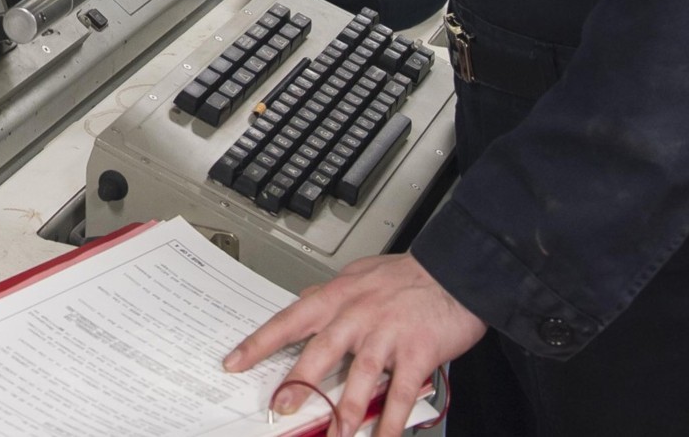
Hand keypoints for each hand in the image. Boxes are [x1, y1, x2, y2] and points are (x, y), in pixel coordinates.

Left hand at [223, 254, 483, 436]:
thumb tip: (305, 302)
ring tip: (332, 436)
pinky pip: (400, 394)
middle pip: (320, 351)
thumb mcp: (360, 275)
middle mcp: (358, 315)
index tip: (233, 362)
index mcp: (339, 297)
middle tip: (279, 408)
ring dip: (344, 412)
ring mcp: (387, 335)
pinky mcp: (417, 353)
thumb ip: (332, 295)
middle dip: (298, 383)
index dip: (259, 342)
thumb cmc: (408, 275)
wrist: (455, 269)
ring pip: (360, 378)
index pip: (289, 320)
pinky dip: (390, 423)